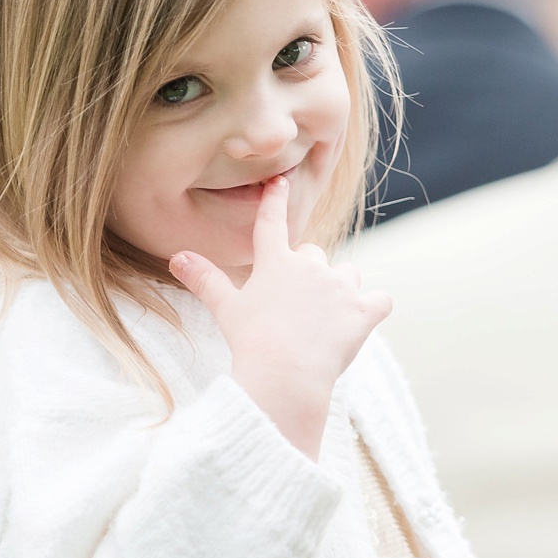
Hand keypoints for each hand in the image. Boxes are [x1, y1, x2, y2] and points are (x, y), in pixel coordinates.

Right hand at [169, 176, 389, 458]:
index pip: (271, 223)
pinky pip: (381, 299)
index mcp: (275, 262)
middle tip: (295, 304)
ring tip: (326, 315)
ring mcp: (340, 287)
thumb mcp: (225, 308)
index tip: (280, 182)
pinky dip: (374, 307)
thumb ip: (204, 279)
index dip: (274, 200)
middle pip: (313, 254)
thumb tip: (177, 257)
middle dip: (308, 272)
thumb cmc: (250, 342)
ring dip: (341, 287)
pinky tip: (363, 319)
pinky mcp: (363, 311)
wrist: (285, 376)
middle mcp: (310, 266)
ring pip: (348, 273)